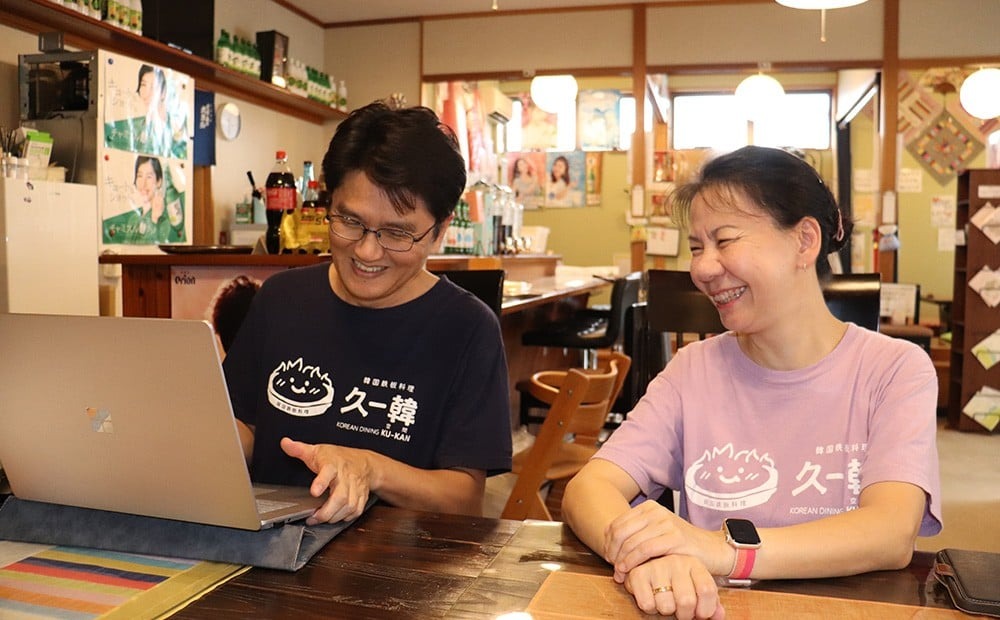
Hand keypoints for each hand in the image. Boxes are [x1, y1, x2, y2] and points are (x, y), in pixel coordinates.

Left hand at [280, 437, 370, 523]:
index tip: (314, 492)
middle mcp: (346, 477)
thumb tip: (285, 443)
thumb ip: (299, 449)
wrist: (364, 462)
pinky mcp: (361, 497)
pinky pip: (356, 511)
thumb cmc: (339, 457)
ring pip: (349, 506)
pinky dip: (346, 517)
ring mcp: (355, 488)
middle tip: (314, 516)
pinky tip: (336, 517)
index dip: (321, 482)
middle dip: (327, 510)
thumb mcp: (317, 450)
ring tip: (321, 518)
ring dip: (335, 516)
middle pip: (341, 496)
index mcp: (333, 465)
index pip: (328, 472)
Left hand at [606, 500, 729, 579]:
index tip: (609, 559)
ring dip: (621, 560)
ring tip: (620, 573)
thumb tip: (608, 546)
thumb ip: (635, 535)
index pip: (616, 524)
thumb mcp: (654, 534)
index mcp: (648, 508)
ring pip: (631, 542)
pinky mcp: (674, 536)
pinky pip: (645, 549)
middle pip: (620, 532)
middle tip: (613, 568)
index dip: (608, 543)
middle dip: (612, 552)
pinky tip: (629, 570)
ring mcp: (665, 522)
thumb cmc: (680, 545)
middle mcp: (655, 511)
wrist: (711, 549)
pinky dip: (633, 561)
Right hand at [622, 555, 724, 618]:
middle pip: (687, 601)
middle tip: (680, 610)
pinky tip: (652, 598)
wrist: (649, 561)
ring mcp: (656, 566)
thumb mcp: (697, 587)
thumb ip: (711, 602)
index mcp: (694, 564)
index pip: (707, 590)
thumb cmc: (677, 580)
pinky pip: (647, 604)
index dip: (705, 609)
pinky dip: (650, 608)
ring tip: (665, 601)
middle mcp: (676, 561)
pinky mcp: (638, 574)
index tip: (699, 613)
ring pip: (666, 606)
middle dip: (684, 614)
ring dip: (666, 611)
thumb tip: (719, 616)